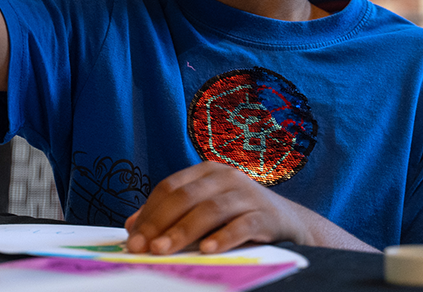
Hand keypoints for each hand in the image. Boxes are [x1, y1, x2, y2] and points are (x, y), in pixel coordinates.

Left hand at [123, 161, 374, 254]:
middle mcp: (226, 176)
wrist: (291, 224)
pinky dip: (223, 237)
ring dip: (183, 231)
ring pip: (210, 210)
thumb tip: (131, 225)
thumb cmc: (239, 217)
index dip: (149, 211)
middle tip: (142, 246)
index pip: (170, 187)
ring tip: (164, 250)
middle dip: (160, 222)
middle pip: (186, 196)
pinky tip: (207, 250)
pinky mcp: (266, 214)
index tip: (132, 236)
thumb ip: (171, 213)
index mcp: (207, 171)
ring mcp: (248, 194)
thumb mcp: (204, 210)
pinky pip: (243, 225)